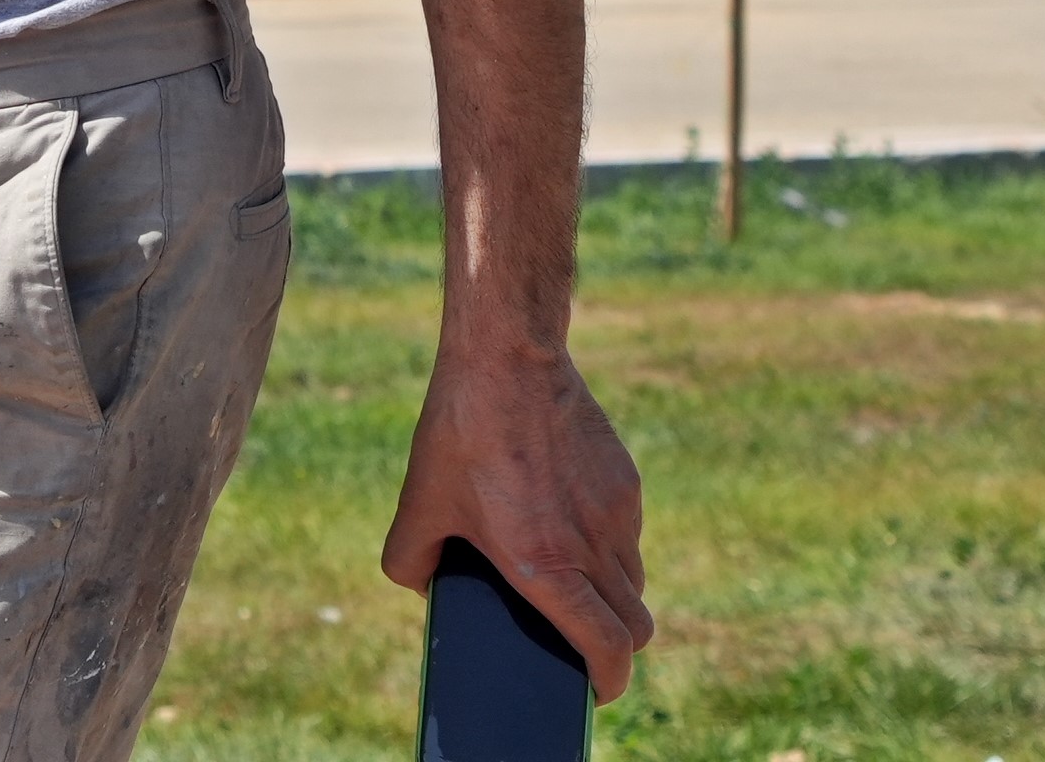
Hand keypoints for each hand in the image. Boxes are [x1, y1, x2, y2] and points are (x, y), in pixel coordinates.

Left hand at [380, 340, 652, 701]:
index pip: (608, 648)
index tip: (595, 690)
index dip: (608, 682)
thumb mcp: (418, 501)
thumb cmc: (459, 431)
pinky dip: (608, 547)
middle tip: (584, 645)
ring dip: (611, 596)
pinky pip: (627, 534)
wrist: (507, 355)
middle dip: (614, 649)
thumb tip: (419, 586)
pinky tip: (568, 522)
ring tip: (570, 581)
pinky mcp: (626, 481)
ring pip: (634, 580)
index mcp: (547, 566)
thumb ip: (409, 558)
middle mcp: (593, 547)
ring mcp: (616, 513)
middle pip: (635, 627)